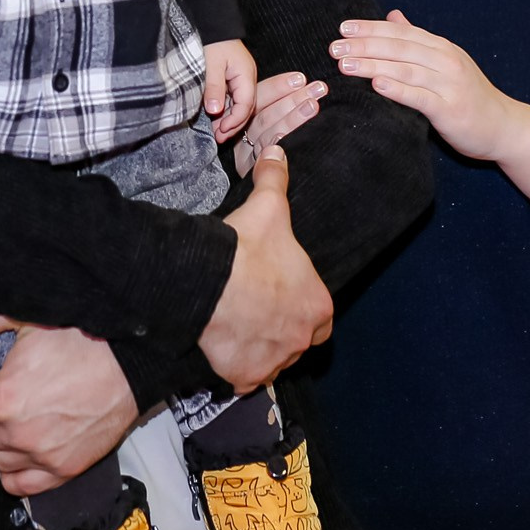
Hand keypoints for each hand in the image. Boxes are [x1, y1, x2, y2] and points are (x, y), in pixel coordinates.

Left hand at [0, 312, 140, 495]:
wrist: (132, 362)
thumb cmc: (84, 339)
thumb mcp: (30, 319)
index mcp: (3, 398)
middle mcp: (18, 434)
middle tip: (3, 400)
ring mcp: (42, 456)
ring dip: (2, 443)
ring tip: (16, 423)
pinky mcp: (65, 469)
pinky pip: (22, 486)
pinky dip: (18, 472)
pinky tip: (25, 453)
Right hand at [198, 145, 331, 393]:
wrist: (208, 285)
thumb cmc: (246, 250)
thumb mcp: (268, 207)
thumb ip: (275, 180)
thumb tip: (277, 152)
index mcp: (318, 306)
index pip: (321, 314)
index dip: (303, 303)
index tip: (282, 293)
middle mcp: (302, 341)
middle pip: (297, 338)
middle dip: (281, 327)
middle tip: (256, 307)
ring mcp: (273, 362)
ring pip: (272, 359)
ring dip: (260, 347)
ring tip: (238, 325)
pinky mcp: (244, 376)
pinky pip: (244, 376)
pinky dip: (236, 365)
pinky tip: (223, 346)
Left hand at [203, 39, 257, 140]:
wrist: (210, 22)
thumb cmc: (211, 40)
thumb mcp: (210, 64)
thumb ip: (214, 87)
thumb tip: (216, 111)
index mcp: (246, 74)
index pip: (246, 105)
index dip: (234, 121)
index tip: (220, 132)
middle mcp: (247, 78)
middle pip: (245, 108)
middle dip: (232, 125)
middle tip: (217, 137)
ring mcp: (241, 79)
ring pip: (240, 105)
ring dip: (228, 119)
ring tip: (215, 132)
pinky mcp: (233, 79)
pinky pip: (233, 99)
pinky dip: (225, 110)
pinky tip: (216, 118)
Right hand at [234, 72, 325, 177]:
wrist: (248, 215)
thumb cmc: (269, 169)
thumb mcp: (268, 136)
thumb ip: (276, 120)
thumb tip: (308, 98)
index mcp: (240, 124)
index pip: (258, 100)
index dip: (278, 87)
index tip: (300, 78)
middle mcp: (239, 140)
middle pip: (263, 113)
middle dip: (291, 98)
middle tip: (317, 88)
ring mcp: (243, 158)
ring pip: (265, 132)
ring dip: (291, 116)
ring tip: (314, 104)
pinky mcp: (248, 176)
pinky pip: (265, 158)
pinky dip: (281, 143)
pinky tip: (299, 135)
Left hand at [333, 10, 518, 161]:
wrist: (504, 126)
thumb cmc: (469, 95)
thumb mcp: (445, 61)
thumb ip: (418, 40)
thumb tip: (393, 15)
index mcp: (441, 47)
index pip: (401, 32)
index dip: (372, 28)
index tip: (344, 27)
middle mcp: (445, 60)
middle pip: (399, 47)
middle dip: (364, 45)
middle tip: (335, 46)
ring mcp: (449, 83)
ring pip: (404, 69)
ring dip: (372, 65)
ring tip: (345, 64)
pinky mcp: (450, 108)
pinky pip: (419, 97)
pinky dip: (397, 89)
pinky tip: (376, 84)